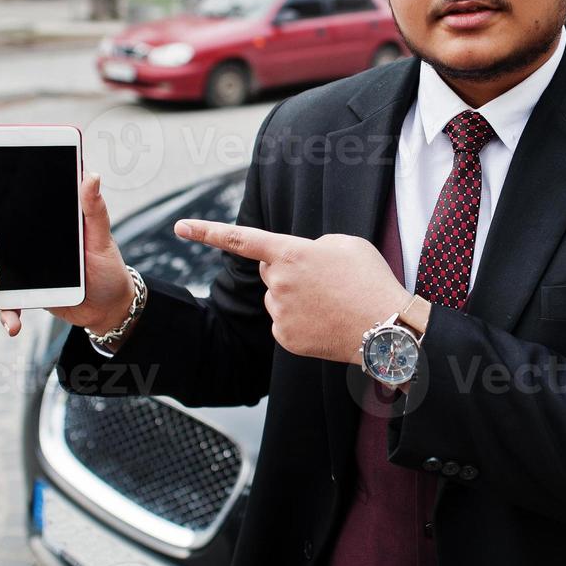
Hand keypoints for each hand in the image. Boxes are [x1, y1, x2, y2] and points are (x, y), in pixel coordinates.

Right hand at [0, 172, 134, 336]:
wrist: (110, 305)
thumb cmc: (106, 264)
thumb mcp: (102, 236)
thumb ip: (94, 209)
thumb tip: (91, 176)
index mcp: (40, 219)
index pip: (6, 201)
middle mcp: (24, 240)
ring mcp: (20, 266)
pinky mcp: (23, 292)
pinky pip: (5, 302)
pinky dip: (5, 313)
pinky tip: (13, 325)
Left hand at [174, 220, 411, 363]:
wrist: (386, 328)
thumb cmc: (370, 280)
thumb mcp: (346, 244)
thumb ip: (312, 246)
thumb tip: (297, 263)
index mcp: (290, 252)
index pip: (240, 239)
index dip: (207, 231)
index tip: (180, 227)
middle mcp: (278, 282)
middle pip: (268, 270)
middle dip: (286, 270)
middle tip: (323, 278)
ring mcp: (280, 312)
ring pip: (276, 297)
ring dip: (294, 296)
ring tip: (331, 301)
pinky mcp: (285, 337)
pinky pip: (283, 321)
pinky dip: (300, 320)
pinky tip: (325, 320)